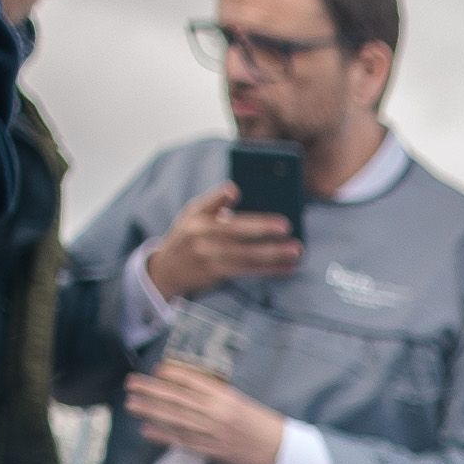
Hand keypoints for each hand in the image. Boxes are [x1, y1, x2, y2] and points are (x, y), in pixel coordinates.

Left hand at [124, 361, 292, 463]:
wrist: (285, 454)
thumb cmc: (265, 426)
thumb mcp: (244, 403)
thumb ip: (218, 396)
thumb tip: (188, 388)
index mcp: (228, 398)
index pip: (194, 382)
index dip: (172, 374)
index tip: (155, 370)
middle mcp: (219, 414)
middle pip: (178, 399)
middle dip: (151, 390)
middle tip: (130, 383)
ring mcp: (215, 434)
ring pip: (176, 419)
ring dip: (150, 410)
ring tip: (131, 404)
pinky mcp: (213, 452)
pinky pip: (183, 442)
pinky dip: (163, 436)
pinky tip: (146, 430)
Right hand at [145, 184, 302, 301]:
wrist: (167, 269)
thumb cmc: (189, 235)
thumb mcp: (193, 215)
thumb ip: (216, 204)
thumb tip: (239, 191)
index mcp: (196, 215)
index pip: (208, 202)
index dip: (220, 196)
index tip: (235, 190)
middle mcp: (201, 235)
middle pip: (234, 230)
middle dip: (260, 228)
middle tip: (286, 225)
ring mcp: (209, 255)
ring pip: (245, 254)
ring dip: (273, 253)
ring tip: (296, 250)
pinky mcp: (217, 273)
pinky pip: (248, 270)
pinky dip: (270, 269)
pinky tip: (288, 266)